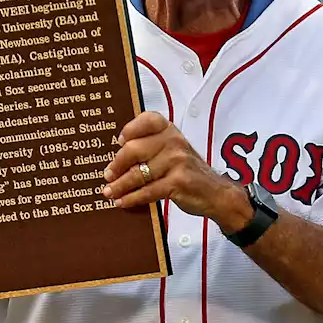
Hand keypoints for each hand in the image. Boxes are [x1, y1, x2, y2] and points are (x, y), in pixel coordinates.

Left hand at [102, 112, 246, 222]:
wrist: (215, 192)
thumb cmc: (188, 172)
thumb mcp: (174, 151)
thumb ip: (151, 147)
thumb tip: (116, 159)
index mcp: (170, 131)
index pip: (148, 120)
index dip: (130, 129)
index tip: (119, 142)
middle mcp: (174, 142)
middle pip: (134, 150)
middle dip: (117, 165)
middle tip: (107, 176)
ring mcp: (177, 161)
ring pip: (139, 174)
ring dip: (120, 186)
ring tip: (109, 192)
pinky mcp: (178, 182)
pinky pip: (148, 191)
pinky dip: (132, 198)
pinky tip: (122, 202)